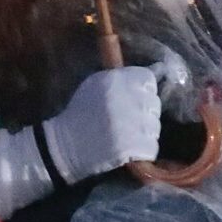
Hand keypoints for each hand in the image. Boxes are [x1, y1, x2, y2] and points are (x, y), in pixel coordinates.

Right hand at [43, 67, 161, 183]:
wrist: (66, 145)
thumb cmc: (81, 113)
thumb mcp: (95, 84)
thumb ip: (121, 77)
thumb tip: (155, 69)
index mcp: (115, 80)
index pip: (148, 80)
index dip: (145, 91)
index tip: (137, 99)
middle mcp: (125, 99)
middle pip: (154, 104)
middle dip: (145, 113)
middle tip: (131, 121)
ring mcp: (130, 124)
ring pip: (154, 128)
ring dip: (145, 134)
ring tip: (128, 136)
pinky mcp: (132, 147)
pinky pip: (150, 147)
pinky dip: (143, 151)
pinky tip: (129, 150)